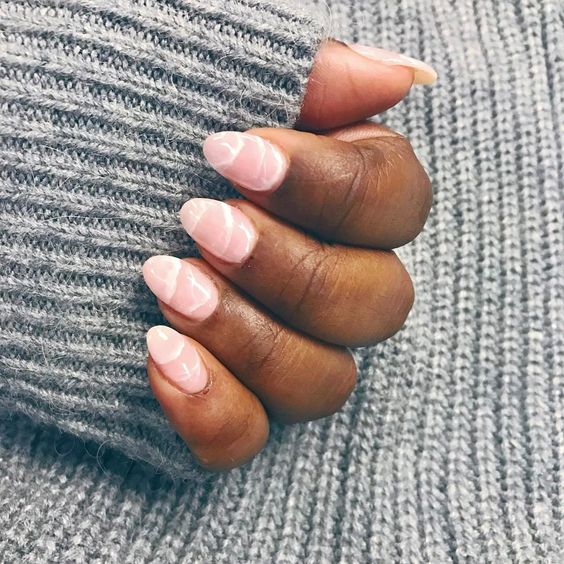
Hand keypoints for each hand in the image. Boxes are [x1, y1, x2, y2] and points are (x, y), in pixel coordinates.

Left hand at [142, 40, 434, 469]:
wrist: (47, 196)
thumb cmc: (135, 134)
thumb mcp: (218, 87)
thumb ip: (316, 79)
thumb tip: (397, 77)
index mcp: (338, 206)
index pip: (397, 205)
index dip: (332, 188)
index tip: (233, 155)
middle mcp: (326, 284)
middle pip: (379, 305)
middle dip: (292, 268)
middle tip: (200, 223)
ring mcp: (281, 351)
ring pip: (324, 381)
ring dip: (249, 335)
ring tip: (165, 282)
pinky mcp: (227, 401)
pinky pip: (247, 437)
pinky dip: (212, 405)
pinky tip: (160, 355)